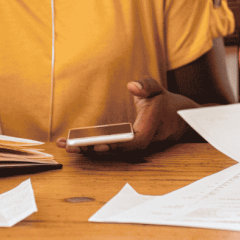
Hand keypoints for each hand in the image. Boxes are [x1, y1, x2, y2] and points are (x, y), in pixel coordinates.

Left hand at [57, 77, 195, 154]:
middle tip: (70, 146)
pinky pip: (108, 151)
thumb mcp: (158, 89)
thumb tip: (132, 86)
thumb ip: (146, 86)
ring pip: (109, 154)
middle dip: (92, 150)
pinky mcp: (125, 149)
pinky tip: (72, 145)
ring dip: (86, 151)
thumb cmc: (163, 102)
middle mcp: (140, 143)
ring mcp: (132, 149)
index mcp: (149, 129)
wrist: (175, 119)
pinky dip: (90, 149)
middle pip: (116, 152)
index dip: (117, 144)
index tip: (99, 145)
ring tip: (65, 145)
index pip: (134, 142)